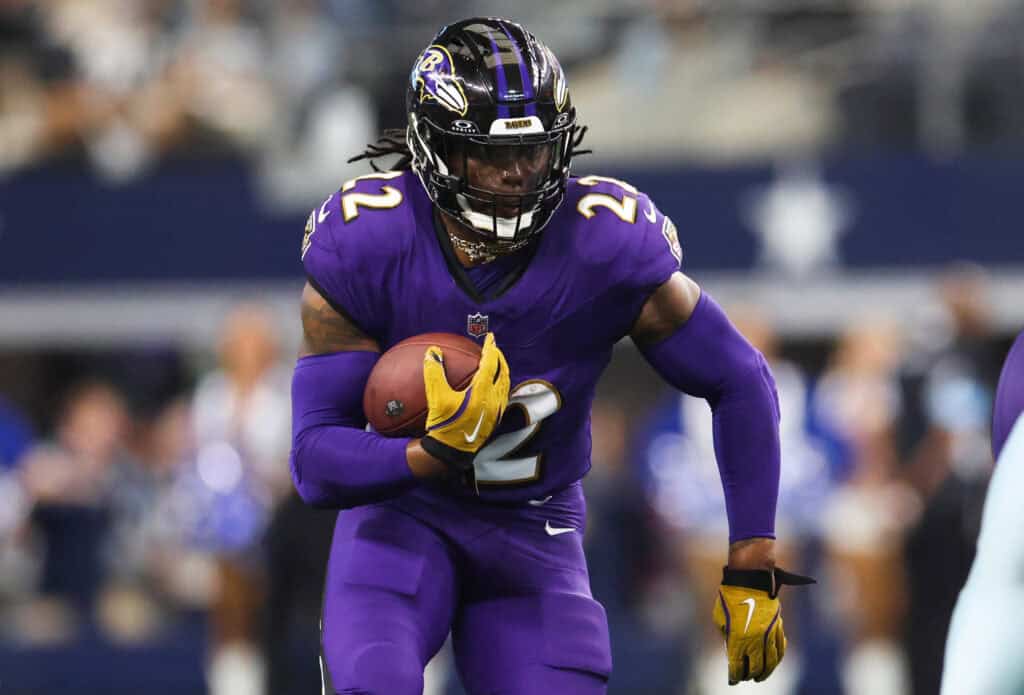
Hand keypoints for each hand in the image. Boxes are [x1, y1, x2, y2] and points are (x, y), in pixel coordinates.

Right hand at [420, 332, 509, 488]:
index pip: (491, 363)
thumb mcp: (436, 397)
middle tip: (494, 349)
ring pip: (505, 386)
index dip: (491, 348)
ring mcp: (496, 412)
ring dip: (502, 372)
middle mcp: (494, 400)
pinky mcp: (495, 421)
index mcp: (483, 391)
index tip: (490, 338)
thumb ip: (434, 372)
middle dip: (500, 359)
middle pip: (504, 373)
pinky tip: (490, 388)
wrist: (451, 453)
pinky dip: (499, 386)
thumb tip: (432, 351)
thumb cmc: (444, 424)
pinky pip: (502, 397)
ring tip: (496, 366)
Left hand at [712, 566, 814, 684]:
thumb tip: (730, 648)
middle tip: (747, 678)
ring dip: (767, 671)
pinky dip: (778, 657)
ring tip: (761, 676)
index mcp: (738, 638)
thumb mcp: (720, 618)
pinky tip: (774, 660)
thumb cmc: (729, 596)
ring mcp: (768, 634)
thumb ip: (726, 635)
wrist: (750, 579)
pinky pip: (780, 647)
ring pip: (772, 661)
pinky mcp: (777, 626)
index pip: (737, 665)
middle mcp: (755, 639)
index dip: (735, 675)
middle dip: (750, 675)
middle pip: (756, 667)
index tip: (733, 680)